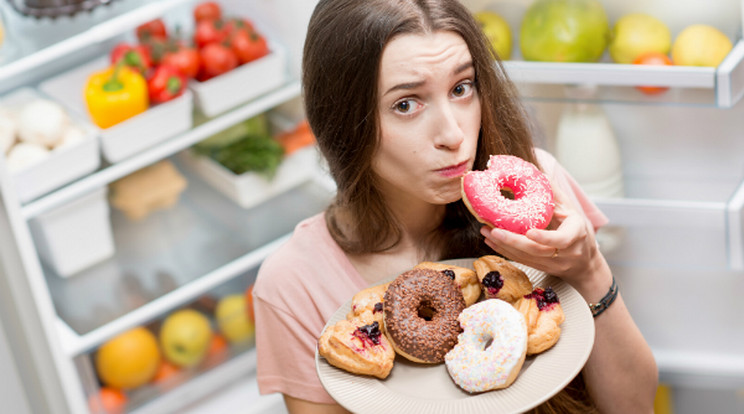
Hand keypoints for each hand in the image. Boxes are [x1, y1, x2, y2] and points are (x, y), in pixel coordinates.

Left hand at [480, 186, 607, 289]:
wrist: (584, 262)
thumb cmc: (577, 230)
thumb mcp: (571, 210)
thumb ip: (554, 194)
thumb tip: (535, 170)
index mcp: (576, 235)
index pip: (561, 240)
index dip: (545, 238)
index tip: (529, 232)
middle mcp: (565, 253)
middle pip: (537, 251)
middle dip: (513, 241)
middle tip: (494, 230)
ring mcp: (552, 264)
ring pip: (525, 257)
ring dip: (503, 245)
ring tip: (486, 232)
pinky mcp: (540, 268)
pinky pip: (521, 260)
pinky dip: (504, 251)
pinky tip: (491, 240)